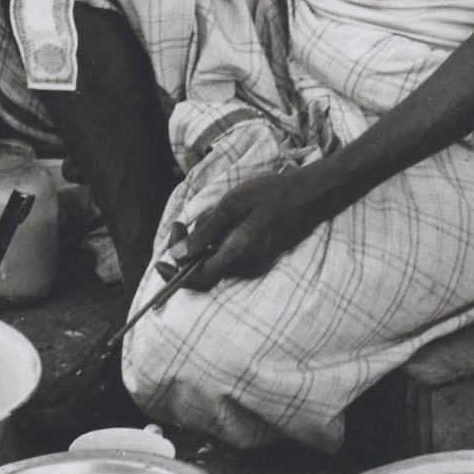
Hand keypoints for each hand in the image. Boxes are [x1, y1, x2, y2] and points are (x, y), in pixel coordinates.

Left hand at [172, 166, 326, 284]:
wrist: (312, 195)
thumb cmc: (273, 194)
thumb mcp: (234, 203)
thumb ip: (206, 230)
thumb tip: (178, 255)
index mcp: (240, 253)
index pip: (200, 280)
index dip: (175, 276)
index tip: (160, 259)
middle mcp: (248, 266)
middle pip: (205, 272)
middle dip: (186, 252)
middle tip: (179, 225)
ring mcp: (256, 264)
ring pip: (216, 263)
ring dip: (202, 246)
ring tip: (203, 218)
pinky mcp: (260, 257)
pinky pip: (229, 257)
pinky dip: (217, 244)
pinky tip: (220, 222)